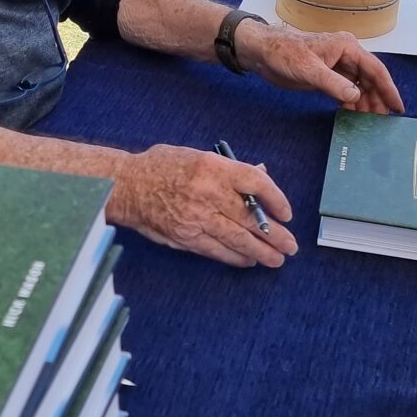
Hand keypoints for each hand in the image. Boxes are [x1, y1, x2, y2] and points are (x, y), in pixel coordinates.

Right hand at [110, 144, 296, 269]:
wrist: (126, 185)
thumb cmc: (162, 166)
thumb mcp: (198, 156)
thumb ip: (230, 169)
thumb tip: (260, 177)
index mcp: (212, 167)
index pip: (255, 183)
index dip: (276, 199)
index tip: (286, 213)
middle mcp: (206, 192)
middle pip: (251, 217)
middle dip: (275, 235)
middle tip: (290, 246)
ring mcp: (195, 217)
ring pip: (237, 239)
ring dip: (261, 251)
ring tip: (277, 258)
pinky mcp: (185, 236)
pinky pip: (217, 251)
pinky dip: (236, 257)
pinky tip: (249, 260)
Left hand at [237, 20, 402, 113]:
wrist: (261, 52)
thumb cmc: (283, 53)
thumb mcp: (309, 69)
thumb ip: (333, 83)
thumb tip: (356, 95)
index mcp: (347, 47)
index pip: (375, 69)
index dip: (388, 88)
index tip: (398, 107)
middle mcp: (346, 55)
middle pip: (369, 79)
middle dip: (377, 99)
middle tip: (382, 121)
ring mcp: (336, 66)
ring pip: (359, 86)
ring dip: (365, 102)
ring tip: (370, 121)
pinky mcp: (326, 76)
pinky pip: (346, 90)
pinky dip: (351, 102)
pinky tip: (354, 114)